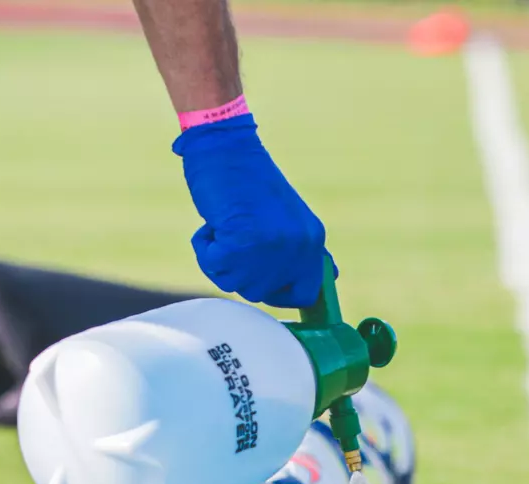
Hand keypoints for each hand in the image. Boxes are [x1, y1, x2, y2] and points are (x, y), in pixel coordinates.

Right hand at [174, 114, 326, 308]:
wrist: (226, 146)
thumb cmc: (247, 181)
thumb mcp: (286, 219)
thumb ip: (300, 250)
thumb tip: (324, 281)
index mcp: (313, 238)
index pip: (305, 293)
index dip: (278, 293)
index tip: (258, 279)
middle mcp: (299, 246)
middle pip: (261, 292)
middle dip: (238, 271)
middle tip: (234, 236)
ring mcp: (273, 246)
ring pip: (236, 284)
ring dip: (219, 260)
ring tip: (225, 225)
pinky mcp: (244, 242)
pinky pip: (215, 267)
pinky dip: (205, 249)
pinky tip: (214, 222)